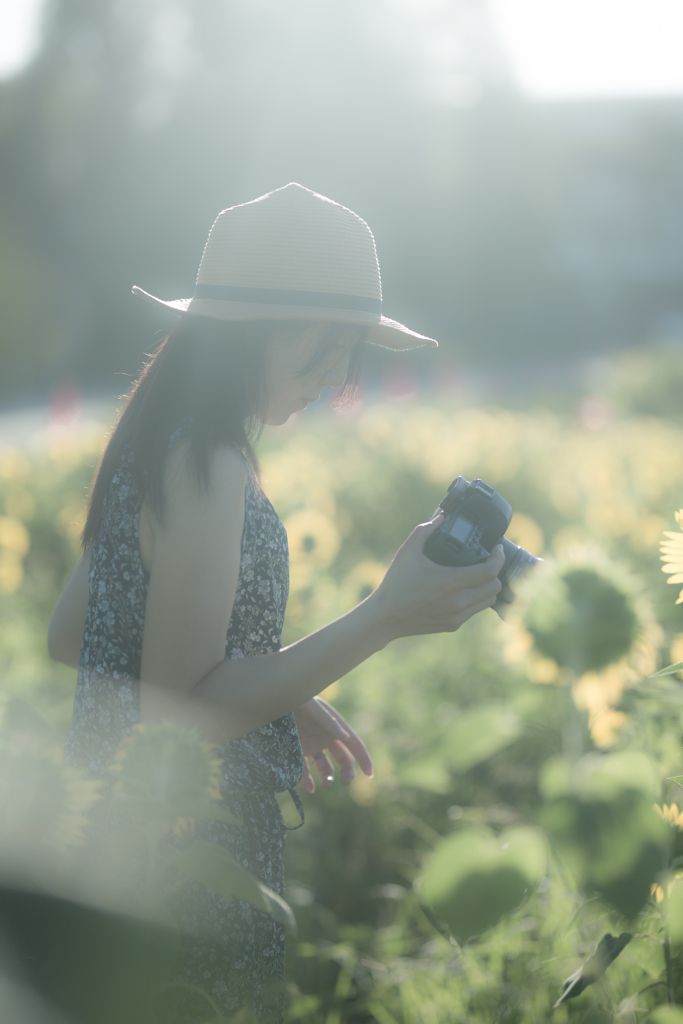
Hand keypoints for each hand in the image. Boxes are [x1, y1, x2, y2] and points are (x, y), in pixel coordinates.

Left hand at [293, 696, 373, 793]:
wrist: (274, 700)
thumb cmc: (297, 699)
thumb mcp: (313, 708)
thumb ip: (328, 722)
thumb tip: (345, 737)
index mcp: (334, 726)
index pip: (354, 744)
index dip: (363, 758)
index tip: (370, 774)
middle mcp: (325, 738)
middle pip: (342, 758)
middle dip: (347, 771)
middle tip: (346, 782)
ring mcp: (311, 746)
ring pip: (325, 767)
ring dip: (328, 778)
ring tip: (325, 785)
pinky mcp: (296, 751)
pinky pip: (304, 770)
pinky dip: (307, 781)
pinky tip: (310, 788)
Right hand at [369, 518, 504, 640]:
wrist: (385, 618)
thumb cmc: (395, 584)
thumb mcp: (407, 552)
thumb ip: (424, 531)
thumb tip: (441, 518)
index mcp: (450, 581)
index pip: (490, 571)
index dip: (498, 557)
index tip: (496, 548)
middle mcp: (458, 601)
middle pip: (495, 587)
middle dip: (495, 571)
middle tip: (487, 560)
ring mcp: (457, 616)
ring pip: (489, 600)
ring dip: (488, 587)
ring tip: (479, 575)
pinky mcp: (453, 625)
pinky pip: (475, 610)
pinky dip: (476, 599)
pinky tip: (465, 590)